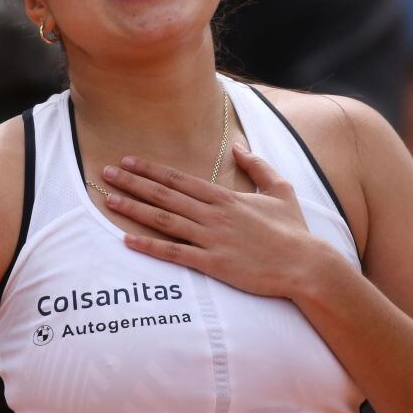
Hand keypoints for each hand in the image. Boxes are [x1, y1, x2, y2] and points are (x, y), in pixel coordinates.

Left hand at [102, 143, 318, 298]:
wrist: (306, 266)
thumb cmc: (294, 231)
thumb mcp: (281, 190)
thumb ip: (258, 166)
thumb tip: (238, 147)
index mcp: (226, 197)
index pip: (180, 179)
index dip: (151, 170)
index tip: (129, 161)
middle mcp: (214, 215)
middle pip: (165, 195)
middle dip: (132, 183)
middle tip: (105, 173)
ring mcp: (212, 239)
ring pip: (164, 221)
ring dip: (134, 210)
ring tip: (109, 201)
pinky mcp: (213, 264)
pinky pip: (174, 254)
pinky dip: (149, 246)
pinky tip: (127, 240)